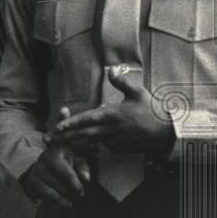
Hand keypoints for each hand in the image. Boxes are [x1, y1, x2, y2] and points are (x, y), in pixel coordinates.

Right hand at [20, 108, 90, 206]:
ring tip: (73, 198)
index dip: (74, 184)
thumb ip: (82, 168)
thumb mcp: (76, 159)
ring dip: (65, 197)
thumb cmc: (65, 160)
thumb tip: (86, 179)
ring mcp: (36, 172)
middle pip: (58, 183)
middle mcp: (42, 161)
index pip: (65, 172)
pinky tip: (66, 203)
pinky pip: (46, 196)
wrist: (45, 163)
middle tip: (80, 195)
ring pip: (53, 191)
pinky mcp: (32, 183)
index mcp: (54, 153)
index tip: (81, 191)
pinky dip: (57, 201)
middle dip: (71, 191)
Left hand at [49, 66, 175, 155]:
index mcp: (113, 115)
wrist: (166, 133)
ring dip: (75, 143)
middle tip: (50, 140)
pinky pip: (102, 147)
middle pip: (83, 135)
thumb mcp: (138, 92)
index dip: (71, 124)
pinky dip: (92, 146)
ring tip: (61, 143)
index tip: (58, 127)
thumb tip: (111, 69)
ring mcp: (115, 142)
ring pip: (91, 143)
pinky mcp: (120, 149)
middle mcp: (111, 130)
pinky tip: (85, 144)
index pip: (87, 120)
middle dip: (65, 137)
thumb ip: (122, 81)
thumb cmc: (152, 111)